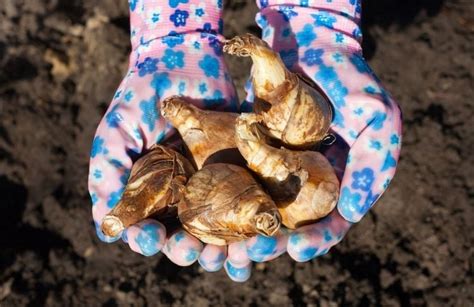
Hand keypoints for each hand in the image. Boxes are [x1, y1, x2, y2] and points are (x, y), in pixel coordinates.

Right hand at [88, 0, 237, 267]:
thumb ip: (109, 172)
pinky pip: (243, 202)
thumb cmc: (143, 94)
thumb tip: (106, 225)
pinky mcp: (238, 170)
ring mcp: (209, 183)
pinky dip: (247, 223)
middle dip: (185, 249)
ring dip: (218, 247)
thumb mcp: (118, 131)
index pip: (145, 227)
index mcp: (148, 190)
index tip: (152, 237)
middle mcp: (179, 193)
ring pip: (215, 227)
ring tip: (224, 255)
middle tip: (191, 251)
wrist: (183, 57)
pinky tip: (252, 237)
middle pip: (182, 235)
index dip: (146, 239)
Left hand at [238, 0, 401, 270]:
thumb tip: (353, 213)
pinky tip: (208, 209)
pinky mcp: (250, 151)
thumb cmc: (350, 80)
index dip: (316, 241)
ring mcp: (275, 167)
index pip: (329, 224)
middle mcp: (304, 182)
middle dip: (271, 242)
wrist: (310, 44)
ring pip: (257, 208)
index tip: (297, 250)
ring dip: (242, 228)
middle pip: (287, 224)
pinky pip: (236, 179)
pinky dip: (224, 196)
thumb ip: (372, 164)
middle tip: (251, 254)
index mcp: (337, 183)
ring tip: (226, 244)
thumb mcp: (376, 119)